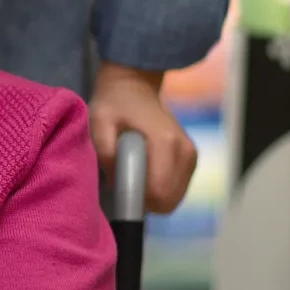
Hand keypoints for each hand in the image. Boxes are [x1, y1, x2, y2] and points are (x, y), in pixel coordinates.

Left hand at [89, 62, 196, 213]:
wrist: (133, 89)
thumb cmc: (113, 105)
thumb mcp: (99, 122)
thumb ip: (105, 150)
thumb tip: (115, 182)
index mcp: (165, 141)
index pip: (159, 191)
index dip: (137, 198)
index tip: (118, 188)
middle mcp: (185, 151)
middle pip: (169, 200)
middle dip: (143, 200)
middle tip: (122, 182)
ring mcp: (191, 157)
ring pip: (173, 198)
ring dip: (150, 195)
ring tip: (131, 173)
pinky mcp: (190, 161)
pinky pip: (175, 189)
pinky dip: (158, 188)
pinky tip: (143, 172)